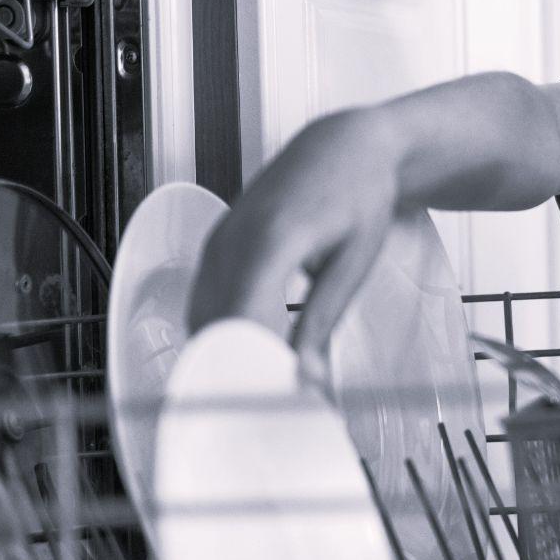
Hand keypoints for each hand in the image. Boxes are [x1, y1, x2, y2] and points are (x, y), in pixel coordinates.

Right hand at [187, 109, 400, 384]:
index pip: (240, 320)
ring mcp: (219, 240)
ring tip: (254, 391)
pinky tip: (243, 354)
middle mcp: (234, 239)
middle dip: (231, 372)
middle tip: (261, 413)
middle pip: (212, 324)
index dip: (245, 368)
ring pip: (201, 315)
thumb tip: (306, 379)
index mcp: (272, 240)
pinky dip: (217, 331)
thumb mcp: (352, 265)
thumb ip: (321, 323)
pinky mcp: (216, 244)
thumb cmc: (358, 196)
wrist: (346, 147)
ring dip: (220, 355)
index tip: (263, 405)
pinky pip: (203, 298)